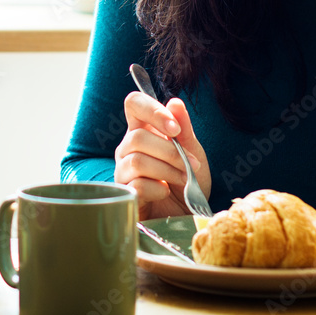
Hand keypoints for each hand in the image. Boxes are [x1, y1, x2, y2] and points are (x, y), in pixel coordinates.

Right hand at [114, 91, 211, 220]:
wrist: (189, 212)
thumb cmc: (188, 178)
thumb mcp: (193, 150)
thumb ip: (184, 127)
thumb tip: (175, 102)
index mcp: (143, 130)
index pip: (134, 104)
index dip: (152, 110)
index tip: (175, 128)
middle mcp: (127, 148)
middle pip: (137, 137)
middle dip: (170, 151)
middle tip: (192, 164)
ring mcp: (122, 172)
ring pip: (137, 161)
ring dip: (168, 170)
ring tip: (183, 178)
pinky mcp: (125, 194)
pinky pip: (137, 185)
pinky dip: (158, 189)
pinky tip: (165, 193)